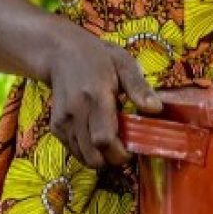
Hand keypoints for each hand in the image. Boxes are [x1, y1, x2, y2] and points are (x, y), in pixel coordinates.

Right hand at [44, 25, 162, 167]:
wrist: (61, 53)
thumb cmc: (99, 57)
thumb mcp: (124, 64)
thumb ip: (139, 88)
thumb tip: (156, 108)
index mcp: (96, 96)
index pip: (104, 139)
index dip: (120, 152)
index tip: (133, 149)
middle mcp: (76, 112)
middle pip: (94, 155)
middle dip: (112, 160)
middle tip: (125, 149)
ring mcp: (63, 121)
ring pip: (83, 157)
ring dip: (100, 158)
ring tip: (112, 142)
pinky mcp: (56, 126)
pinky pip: (74, 151)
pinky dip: (87, 152)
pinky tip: (96, 136)